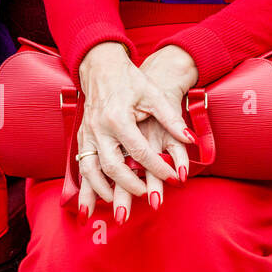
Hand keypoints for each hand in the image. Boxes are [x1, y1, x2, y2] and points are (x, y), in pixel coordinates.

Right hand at [75, 42, 193, 220]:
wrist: (102, 68)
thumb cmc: (131, 81)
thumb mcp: (154, 96)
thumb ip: (171, 118)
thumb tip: (190, 139)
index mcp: (118, 119)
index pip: (140, 151)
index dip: (158, 167)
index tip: (173, 179)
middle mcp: (98, 130)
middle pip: (112, 166)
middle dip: (130, 185)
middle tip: (147, 195)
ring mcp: (86, 135)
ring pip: (90, 171)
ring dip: (102, 191)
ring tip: (117, 203)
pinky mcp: (81, 139)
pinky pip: (81, 167)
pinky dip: (87, 185)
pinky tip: (93, 199)